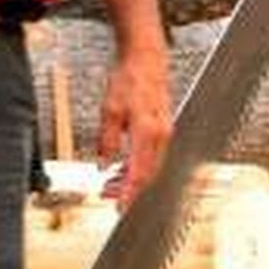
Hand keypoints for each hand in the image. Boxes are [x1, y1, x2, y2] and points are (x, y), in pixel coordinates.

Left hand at [97, 42, 171, 204]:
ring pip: (149, 167)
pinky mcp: (162, 131)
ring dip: (130, 179)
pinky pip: (150, 156)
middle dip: (127, 189)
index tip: (119, 208)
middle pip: (146, 173)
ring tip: (107, 186)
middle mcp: (162, 135)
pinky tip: (119, 171)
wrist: (147, 61)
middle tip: (105, 196)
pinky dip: (135, 166)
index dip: (129, 193)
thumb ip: (106, 141)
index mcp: (148, 131)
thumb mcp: (109, 110)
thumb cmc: (128, 81)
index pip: (139, 171)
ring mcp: (165, 133)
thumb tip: (103, 166)